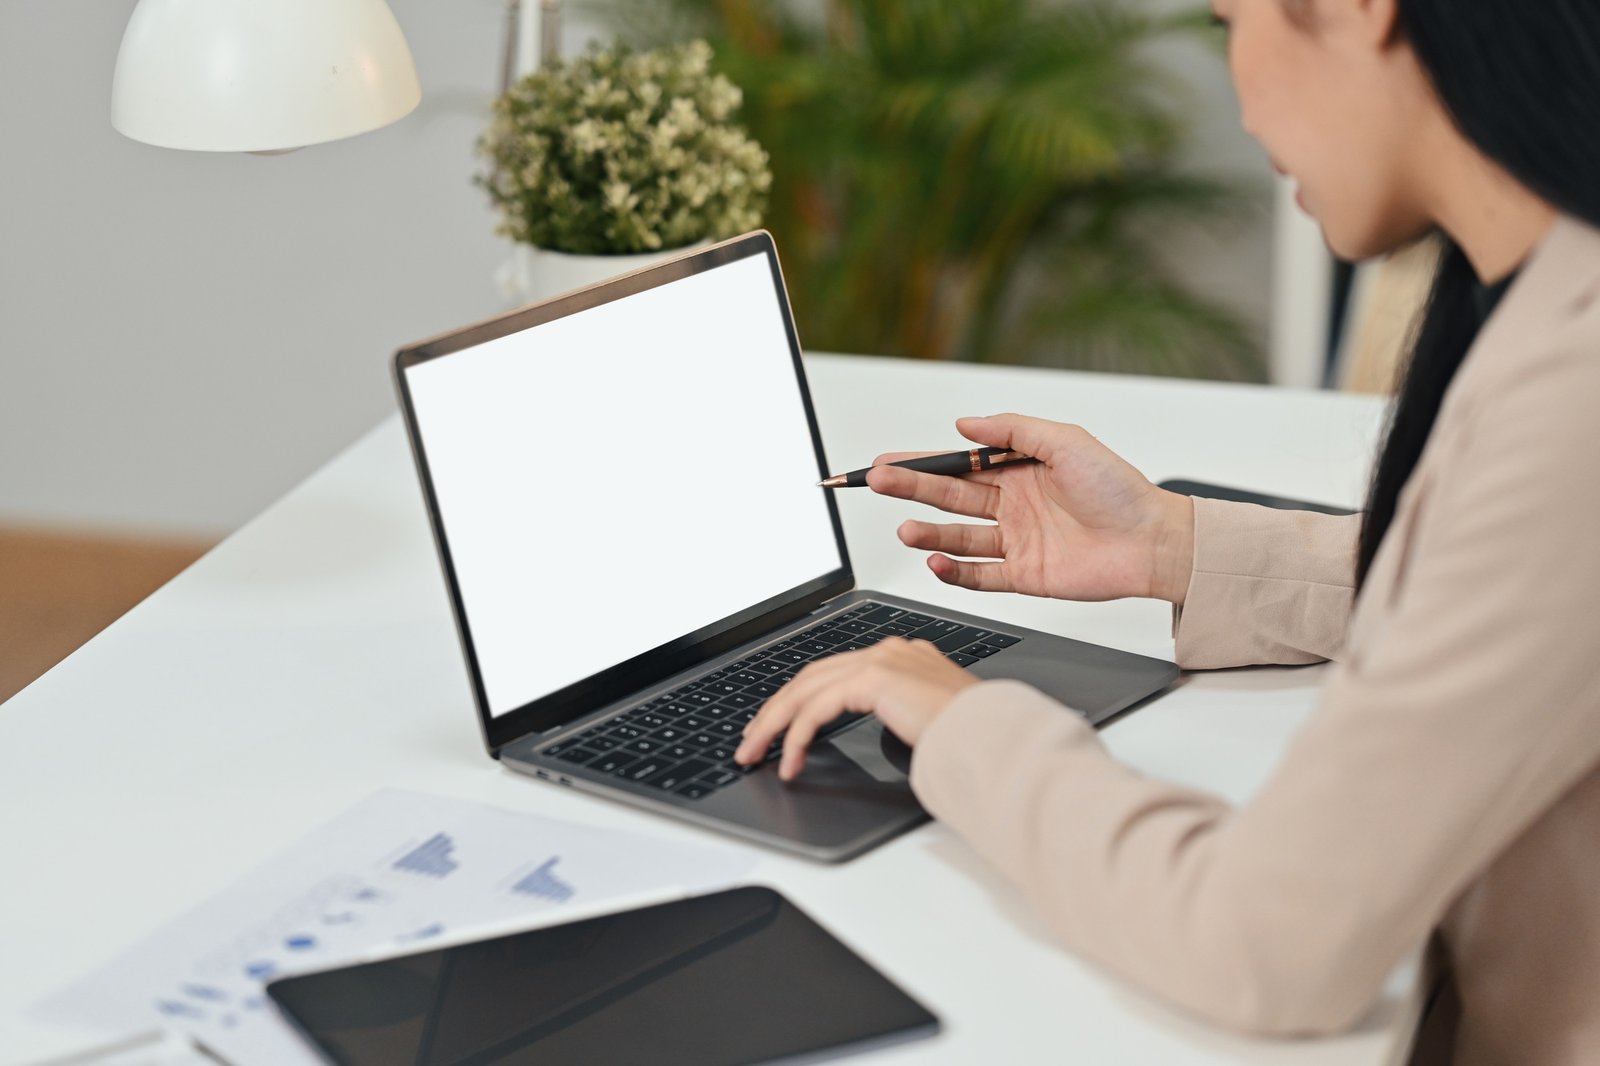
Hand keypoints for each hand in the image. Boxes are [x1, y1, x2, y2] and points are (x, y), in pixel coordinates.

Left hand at [733, 638, 978, 780]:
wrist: (993, 736)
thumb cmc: (971, 736)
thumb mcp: (921, 724)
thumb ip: (892, 718)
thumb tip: (866, 738)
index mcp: (899, 657)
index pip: (832, 674)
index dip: (797, 701)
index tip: (776, 727)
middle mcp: (888, 651)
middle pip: (811, 677)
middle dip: (774, 712)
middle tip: (751, 743)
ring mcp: (882, 660)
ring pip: (806, 690)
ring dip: (774, 725)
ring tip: (755, 754)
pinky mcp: (874, 678)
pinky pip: (817, 708)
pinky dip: (796, 736)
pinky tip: (789, 761)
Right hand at [867, 414, 1194, 603]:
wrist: (1153, 541)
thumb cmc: (1119, 489)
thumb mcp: (1066, 441)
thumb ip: (1012, 431)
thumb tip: (964, 425)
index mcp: (1019, 470)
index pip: (958, 464)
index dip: (920, 462)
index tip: (886, 461)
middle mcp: (1012, 504)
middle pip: (949, 496)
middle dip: (911, 489)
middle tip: (877, 484)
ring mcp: (1016, 541)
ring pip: (958, 538)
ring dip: (928, 534)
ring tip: (906, 531)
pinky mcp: (1025, 576)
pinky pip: (980, 575)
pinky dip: (955, 573)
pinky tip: (936, 564)